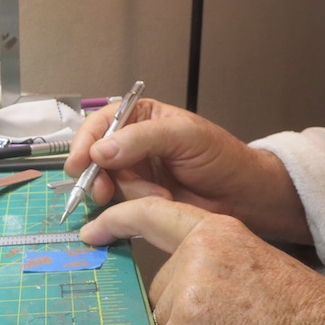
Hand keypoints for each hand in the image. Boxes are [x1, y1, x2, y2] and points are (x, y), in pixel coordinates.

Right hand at [66, 98, 308, 240]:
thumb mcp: (184, 136)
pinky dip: (135, 207)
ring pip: (108, 183)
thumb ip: (142, 139)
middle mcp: (132, 143)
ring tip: (159, 196)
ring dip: (129, 192)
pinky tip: (159, 203)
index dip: (86, 142)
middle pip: (96, 156)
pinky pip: (122, 204)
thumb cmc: (221, 156)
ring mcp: (136, 172)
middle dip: (100, 174)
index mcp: (141, 117)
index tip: (79, 163)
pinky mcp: (141, 200)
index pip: (101, 123)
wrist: (244, 195)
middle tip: (104, 190)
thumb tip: (100, 150)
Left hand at [81, 197, 324, 324]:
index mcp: (218, 231)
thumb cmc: (299, 309)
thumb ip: (206, 264)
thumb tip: (170, 288)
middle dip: (180, 312)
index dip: (117, 219)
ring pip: (162, 322)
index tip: (91, 231)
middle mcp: (199, 252)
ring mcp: (190, 289)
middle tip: (226, 322)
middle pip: (158, 289)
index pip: (153, 214)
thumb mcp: (250, 266)